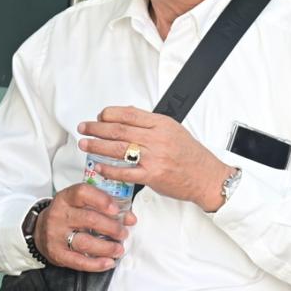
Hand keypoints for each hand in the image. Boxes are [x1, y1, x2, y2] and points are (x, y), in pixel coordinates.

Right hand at [34, 182, 138, 271]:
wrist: (39, 230)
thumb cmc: (66, 215)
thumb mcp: (79, 204)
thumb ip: (103, 207)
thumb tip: (129, 218)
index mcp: (65, 198)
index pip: (82, 193)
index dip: (101, 200)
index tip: (116, 209)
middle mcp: (59, 215)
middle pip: (89, 220)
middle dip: (111, 228)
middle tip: (123, 233)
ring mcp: (56, 235)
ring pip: (85, 242)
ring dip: (106, 247)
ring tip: (119, 249)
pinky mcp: (56, 253)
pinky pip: (78, 261)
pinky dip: (96, 264)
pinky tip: (108, 263)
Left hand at [77, 107, 233, 211]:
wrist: (207, 177)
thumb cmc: (191, 156)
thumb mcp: (173, 130)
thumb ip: (150, 124)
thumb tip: (125, 117)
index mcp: (162, 124)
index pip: (129, 114)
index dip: (109, 114)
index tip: (98, 116)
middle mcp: (157, 139)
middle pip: (119, 130)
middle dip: (96, 128)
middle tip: (84, 128)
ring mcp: (154, 158)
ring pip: (118, 149)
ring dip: (97, 146)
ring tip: (85, 145)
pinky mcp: (152, 176)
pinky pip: (125, 172)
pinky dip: (109, 169)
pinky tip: (99, 167)